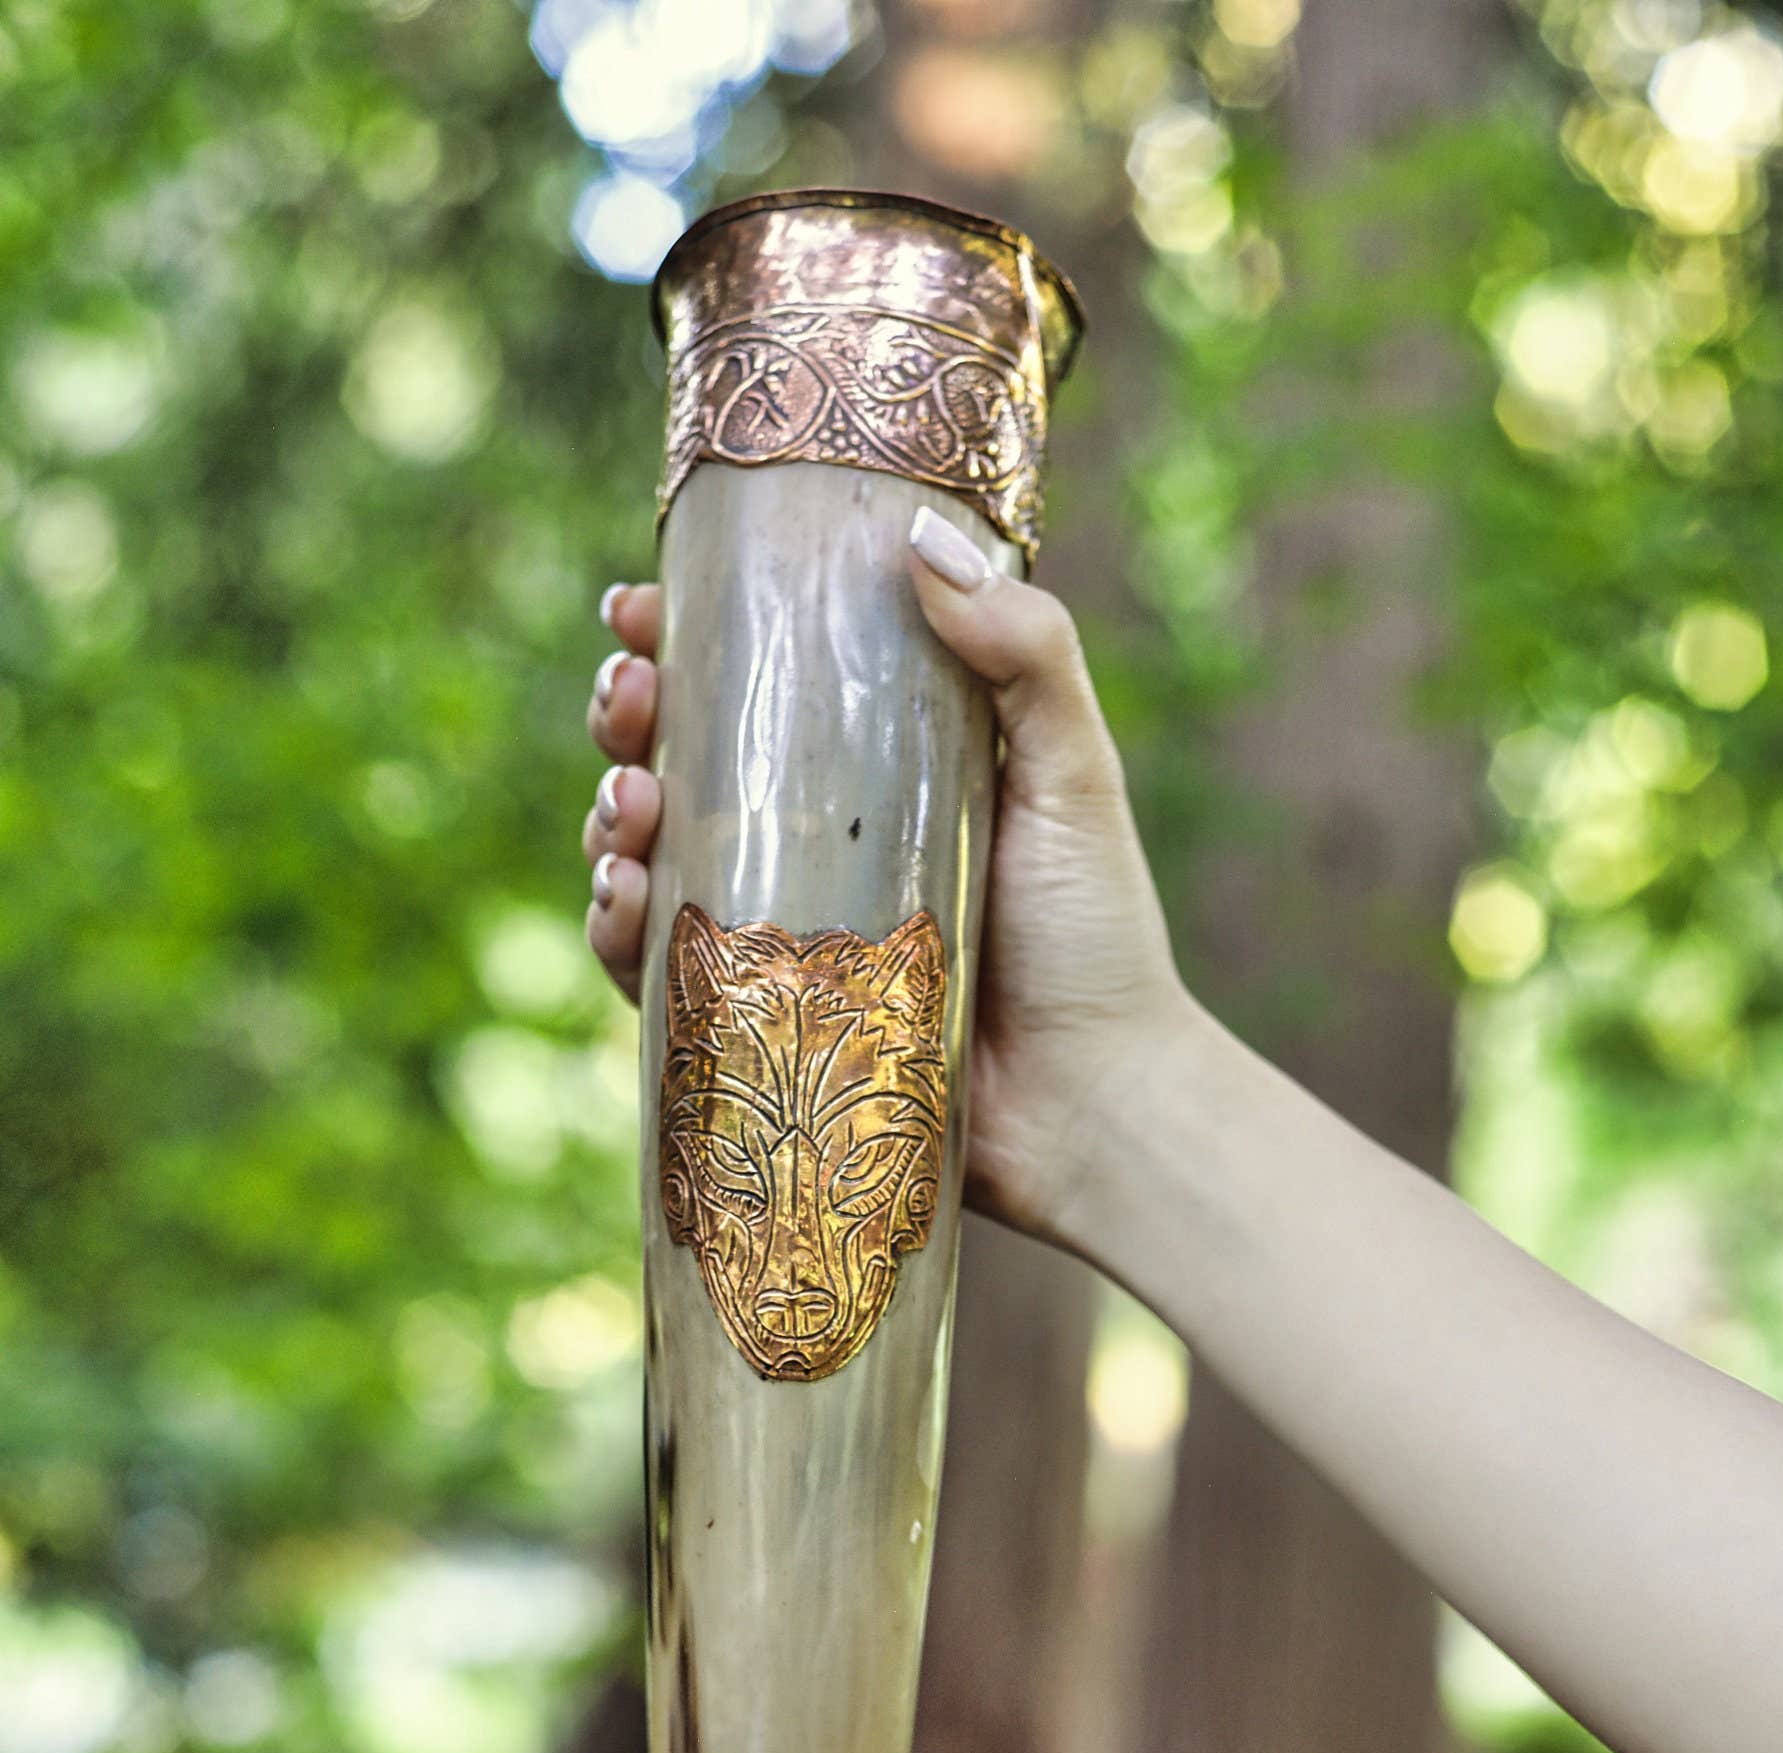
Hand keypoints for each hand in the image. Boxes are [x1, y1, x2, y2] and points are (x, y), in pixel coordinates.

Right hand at [580, 514, 1198, 1245]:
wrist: (1094, 1108)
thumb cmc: (1097, 942)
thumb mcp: (1074, 776)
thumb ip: (1026, 655)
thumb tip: (918, 537)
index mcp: (880, 772)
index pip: (762, 683)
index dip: (684, 639)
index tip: (637, 606)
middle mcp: (820, 849)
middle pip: (684, 761)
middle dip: (627, 718)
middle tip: (624, 702)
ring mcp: (784, 942)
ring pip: (653, 860)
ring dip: (608, 818)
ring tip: (623, 803)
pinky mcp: (761, 1031)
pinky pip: (659, 975)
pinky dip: (618, 931)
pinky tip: (619, 897)